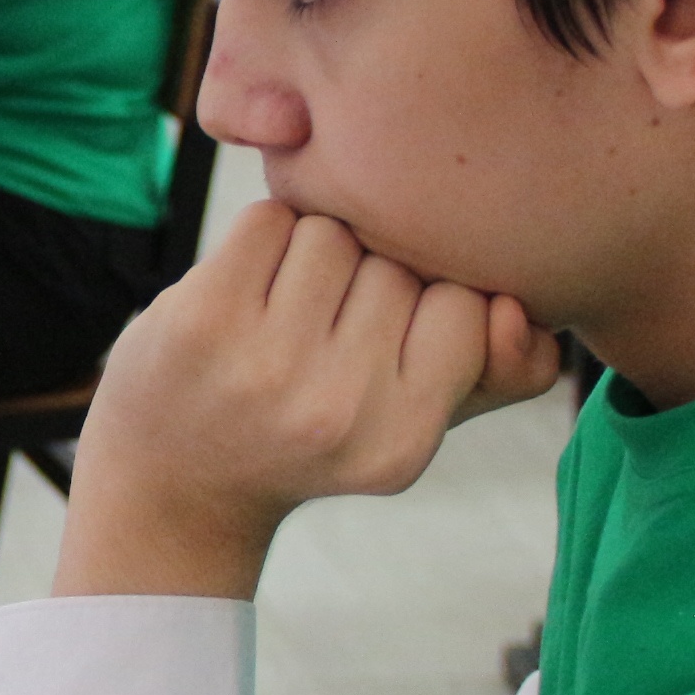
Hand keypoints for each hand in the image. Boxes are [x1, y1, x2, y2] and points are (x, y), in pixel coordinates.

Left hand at [55, 202, 559, 600]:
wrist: (172, 477)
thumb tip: (523, 310)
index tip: (393, 333)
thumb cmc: (309, 435)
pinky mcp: (203, 318)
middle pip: (401, 263)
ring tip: (288, 307)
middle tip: (327, 327)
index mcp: (401, 445)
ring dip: (317, 249)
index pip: (472, 307)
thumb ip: (500, 372)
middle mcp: (335, 412)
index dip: (436, 298)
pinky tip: (249, 287)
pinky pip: (273, 217)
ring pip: (338, 230)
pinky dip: (265, 237)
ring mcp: (264, 364)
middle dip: (374, 272)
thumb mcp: (412, 423)